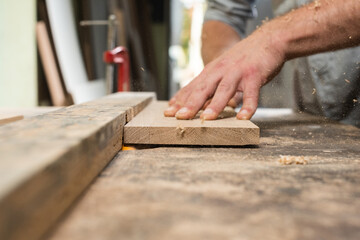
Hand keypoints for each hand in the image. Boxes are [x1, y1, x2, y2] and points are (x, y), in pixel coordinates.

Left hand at [164, 29, 284, 119]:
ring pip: (224, 90)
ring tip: (206, 119)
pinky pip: (251, 94)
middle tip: (179, 117)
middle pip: (203, 89)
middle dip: (190, 104)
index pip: (192, 87)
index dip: (179, 100)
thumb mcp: (222, 69)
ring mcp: (237, 73)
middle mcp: (221, 71)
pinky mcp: (254, 75)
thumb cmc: (242, 59)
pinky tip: (244, 118)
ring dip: (215, 105)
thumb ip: (210, 85)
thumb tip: (195, 103)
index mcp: (211, 71)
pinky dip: (248, 106)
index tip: (167, 113)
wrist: (267, 40)